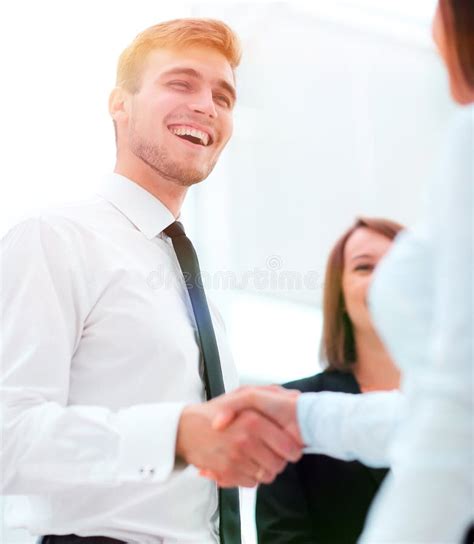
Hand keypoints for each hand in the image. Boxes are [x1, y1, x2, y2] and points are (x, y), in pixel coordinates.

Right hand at [176, 393, 302, 487]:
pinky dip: (249, 476)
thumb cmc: (215, 412)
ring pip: (266, 475)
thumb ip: (270, 393)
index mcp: (253, 420)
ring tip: (255, 456)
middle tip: (270, 452)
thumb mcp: (242, 395)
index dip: (291, 449)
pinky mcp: (227, 473)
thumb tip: (296, 396)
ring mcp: (235, 458)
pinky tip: (242, 463)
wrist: (186, 429)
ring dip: (263, 469)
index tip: (288, 446)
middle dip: (277, 460)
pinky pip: (251, 483)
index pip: (289, 447)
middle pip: (279, 464)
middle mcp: (245, 440)